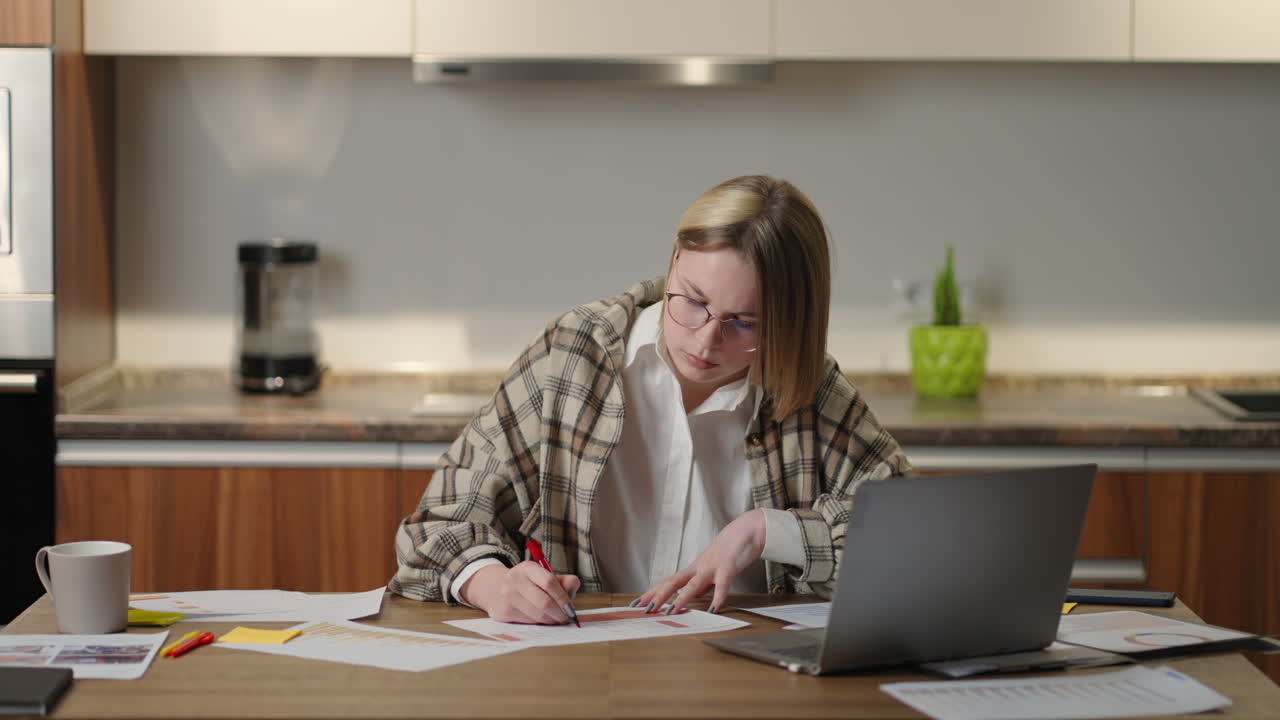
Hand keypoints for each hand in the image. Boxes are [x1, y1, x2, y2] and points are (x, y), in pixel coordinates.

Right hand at [459, 562, 580, 624]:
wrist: (496, 589)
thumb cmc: (528, 584)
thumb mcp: (542, 575)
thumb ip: (562, 580)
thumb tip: (573, 587)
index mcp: (527, 568)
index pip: (549, 582)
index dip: (563, 597)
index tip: (570, 606)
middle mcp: (514, 580)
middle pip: (544, 602)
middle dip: (559, 613)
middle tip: (566, 617)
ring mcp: (507, 597)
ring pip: (537, 615)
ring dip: (551, 620)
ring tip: (554, 618)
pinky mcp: (503, 612)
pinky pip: (529, 622)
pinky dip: (539, 623)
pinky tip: (540, 619)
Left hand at [634, 509, 765, 615]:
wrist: (745, 530)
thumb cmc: (729, 549)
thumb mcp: (711, 568)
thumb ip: (702, 583)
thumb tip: (692, 597)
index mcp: (694, 569)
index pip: (668, 582)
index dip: (653, 593)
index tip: (638, 603)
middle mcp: (699, 567)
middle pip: (674, 582)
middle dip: (658, 596)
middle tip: (645, 610)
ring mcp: (712, 567)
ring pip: (693, 584)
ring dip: (681, 598)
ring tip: (670, 611)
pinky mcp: (728, 568)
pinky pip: (722, 585)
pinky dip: (718, 598)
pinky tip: (713, 610)